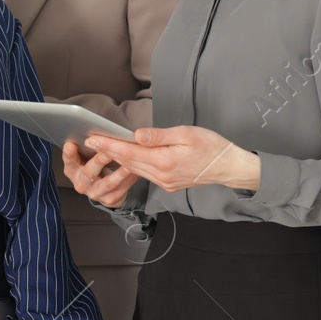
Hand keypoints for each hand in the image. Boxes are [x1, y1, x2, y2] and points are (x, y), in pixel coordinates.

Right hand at [62, 139, 139, 207]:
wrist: (102, 189)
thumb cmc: (94, 166)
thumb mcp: (86, 157)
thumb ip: (88, 147)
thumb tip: (95, 132)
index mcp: (73, 170)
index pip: (69, 161)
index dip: (69, 154)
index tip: (71, 144)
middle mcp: (81, 183)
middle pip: (89, 171)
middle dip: (99, 160)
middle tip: (108, 151)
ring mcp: (95, 193)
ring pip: (108, 182)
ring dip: (119, 172)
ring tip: (129, 163)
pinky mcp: (109, 199)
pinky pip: (121, 189)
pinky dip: (129, 179)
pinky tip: (136, 171)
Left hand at [85, 126, 259, 193]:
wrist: (229, 168)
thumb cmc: (212, 147)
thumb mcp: (186, 134)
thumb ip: (159, 136)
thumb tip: (136, 135)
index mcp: (164, 161)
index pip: (129, 152)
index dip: (109, 145)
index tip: (92, 139)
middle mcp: (161, 176)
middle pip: (128, 162)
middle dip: (109, 152)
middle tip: (91, 141)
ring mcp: (165, 183)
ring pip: (135, 170)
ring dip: (119, 159)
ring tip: (104, 148)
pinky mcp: (169, 185)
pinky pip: (146, 175)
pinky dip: (134, 165)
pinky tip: (128, 158)